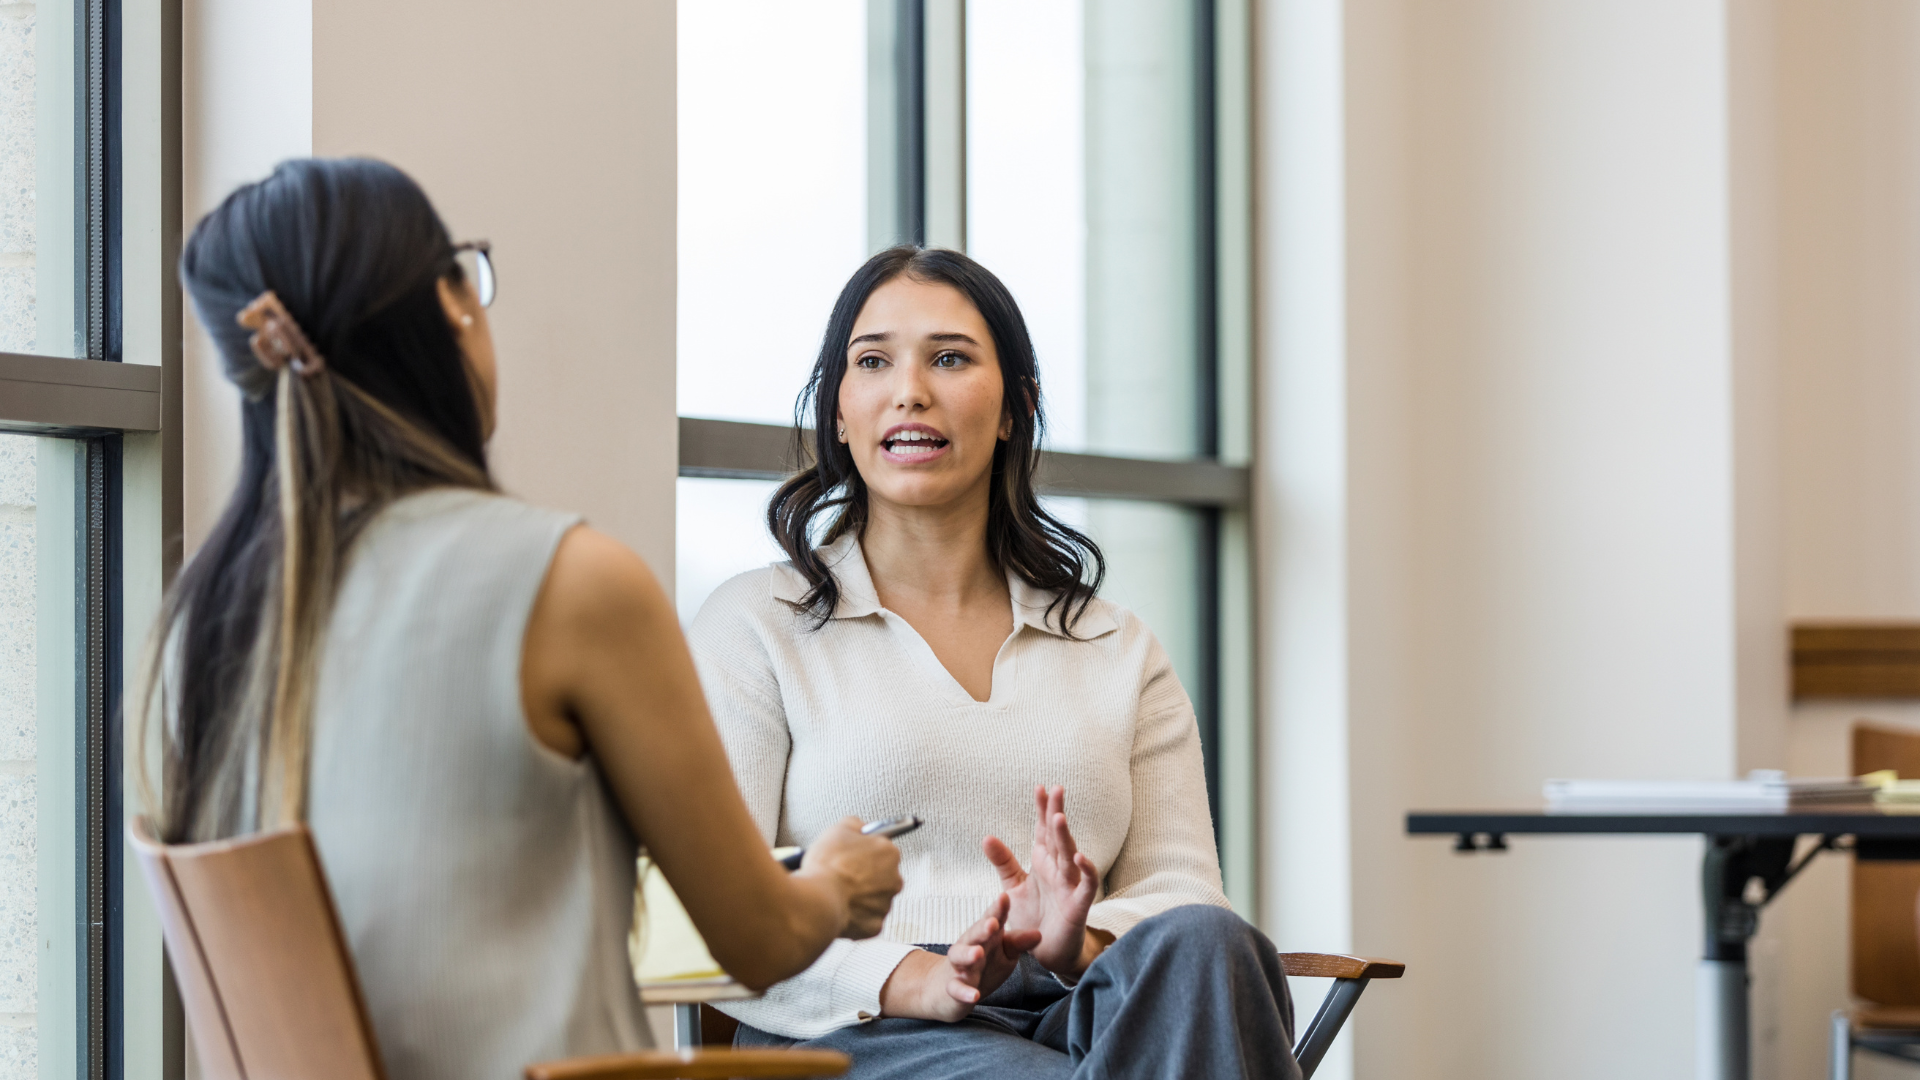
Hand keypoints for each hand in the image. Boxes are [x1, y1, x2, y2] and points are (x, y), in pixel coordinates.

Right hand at [798, 816, 902, 938]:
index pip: (882, 850)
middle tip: (842, 875)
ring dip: (859, 897)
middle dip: (865, 876)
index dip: (863, 852)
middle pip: (881, 876)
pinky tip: (839, 907)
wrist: (817, 900)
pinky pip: (865, 920)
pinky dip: (854, 916)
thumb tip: (860, 827)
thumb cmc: (827, 864)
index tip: (851, 856)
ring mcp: (885, 905)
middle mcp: (894, 880)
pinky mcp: (874, 926)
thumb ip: (856, 825)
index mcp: (890, 854)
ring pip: (874, 899)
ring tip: (837, 892)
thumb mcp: (839, 829)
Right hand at [878, 894, 1039, 1021]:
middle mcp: (970, 946)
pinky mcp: (953, 988)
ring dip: (968, 954)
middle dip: (982, 928)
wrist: (950, 990)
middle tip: (992, 922)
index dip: (998, 909)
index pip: (992, 919)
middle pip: (974, 934)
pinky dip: (964, 992)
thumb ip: (1018, 943)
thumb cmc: (983, 965)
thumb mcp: (1004, 953)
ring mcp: (959, 967)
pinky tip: (974, 995)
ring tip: (977, 953)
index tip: (1005, 897)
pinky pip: (957, 989)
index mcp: (985, 936)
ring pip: (960, 957)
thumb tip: (1039, 934)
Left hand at [982, 785, 1102, 976]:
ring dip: (1065, 837)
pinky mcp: (1079, 905)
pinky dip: (1085, 870)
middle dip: (1056, 813)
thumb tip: (986, 836)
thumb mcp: (1012, 887)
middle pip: (1058, 837)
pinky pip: (1086, 885)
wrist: (1046, 951)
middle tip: (1056, 789)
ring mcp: (1070, 886)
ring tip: (1059, 817)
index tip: (1039, 787)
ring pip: (1070, 856)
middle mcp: (1058, 869)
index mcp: (1043, 862)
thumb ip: (1003, 862)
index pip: (1042, 830)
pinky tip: (1079, 857)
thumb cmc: (1034, 916)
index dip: (1041, 810)